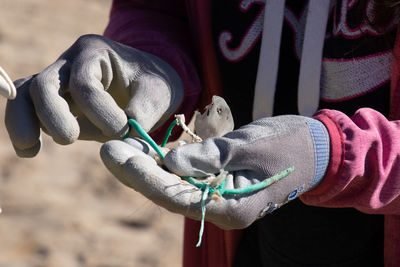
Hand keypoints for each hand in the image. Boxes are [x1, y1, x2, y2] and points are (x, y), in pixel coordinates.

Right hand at [5, 34, 182, 156]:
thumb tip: (122, 139)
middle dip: (53, 114)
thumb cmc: (154, 84)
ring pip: (28, 94)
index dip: (99, 111)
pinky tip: (29, 151)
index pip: (85, 83)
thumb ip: (141, 114)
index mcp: (96, 52)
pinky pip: (28, 107)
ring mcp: (60, 80)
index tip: (122, 130)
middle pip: (46, 84)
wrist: (148, 82)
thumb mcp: (158, 93)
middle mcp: (71, 62)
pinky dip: (24, 126)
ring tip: (29, 149)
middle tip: (69, 139)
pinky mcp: (56, 99)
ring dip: (23, 121)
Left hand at [100, 115, 329, 229]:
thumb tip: (170, 163)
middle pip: (168, 192)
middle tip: (108, 149)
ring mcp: (218, 197)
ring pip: (173, 185)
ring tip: (118, 147)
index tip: (116, 155)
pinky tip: (145, 150)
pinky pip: (185, 176)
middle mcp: (220, 208)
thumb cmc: (288, 144)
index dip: (143, 175)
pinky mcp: (217, 183)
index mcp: (232, 208)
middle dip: (136, 171)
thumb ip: (209, 156)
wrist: (314, 147)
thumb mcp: (249, 145)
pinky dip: (165, 163)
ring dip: (146, 167)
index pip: (176, 195)